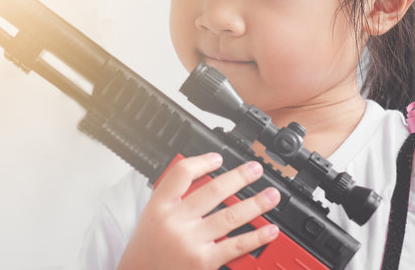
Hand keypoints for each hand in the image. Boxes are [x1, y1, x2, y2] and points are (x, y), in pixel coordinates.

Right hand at [117, 153, 280, 269]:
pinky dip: (256, 236)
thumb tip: (204, 178)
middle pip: (213, 191)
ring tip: (271, 195)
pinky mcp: (203, 262)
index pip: (182, 173)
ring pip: (230, 216)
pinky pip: (236, 245)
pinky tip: (269, 229)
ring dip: (256, 204)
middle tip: (255, 169)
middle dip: (239, 177)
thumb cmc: (147, 248)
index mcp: (160, 205)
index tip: (218, 158)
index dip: (203, 162)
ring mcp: (190, 241)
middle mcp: (175, 221)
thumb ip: (174, 197)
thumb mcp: (152, 215)